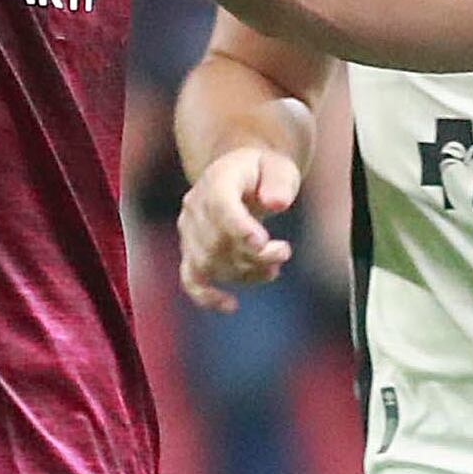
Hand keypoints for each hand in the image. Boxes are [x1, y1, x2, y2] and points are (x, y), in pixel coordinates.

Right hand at [181, 139, 299, 310]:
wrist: (242, 176)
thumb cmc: (264, 173)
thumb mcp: (279, 168)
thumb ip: (280, 182)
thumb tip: (276, 203)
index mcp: (217, 179)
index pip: (220, 205)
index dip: (238, 227)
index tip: (261, 243)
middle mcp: (195, 205)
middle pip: (216, 240)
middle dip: (253, 255)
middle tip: (283, 251)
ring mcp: (189, 230)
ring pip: (209, 263)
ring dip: (244, 272)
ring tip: (273, 269)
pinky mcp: (191, 252)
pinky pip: (191, 279)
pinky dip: (206, 296)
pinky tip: (231, 306)